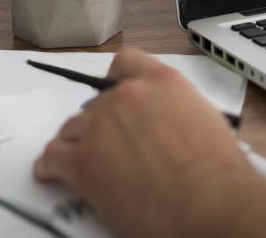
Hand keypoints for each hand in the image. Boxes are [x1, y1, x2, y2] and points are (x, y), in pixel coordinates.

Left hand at [34, 47, 265, 237]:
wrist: (209, 202)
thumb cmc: (216, 171)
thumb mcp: (205, 117)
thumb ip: (176, 107)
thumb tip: (165, 120)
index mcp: (162, 82)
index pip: (126, 63)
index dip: (114, 79)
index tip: (111, 90)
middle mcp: (128, 95)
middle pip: (96, 103)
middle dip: (100, 123)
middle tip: (107, 144)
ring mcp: (101, 126)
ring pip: (72, 128)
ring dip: (76, 143)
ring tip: (78, 158)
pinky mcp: (82, 161)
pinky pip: (53, 156)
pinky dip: (50, 166)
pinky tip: (51, 172)